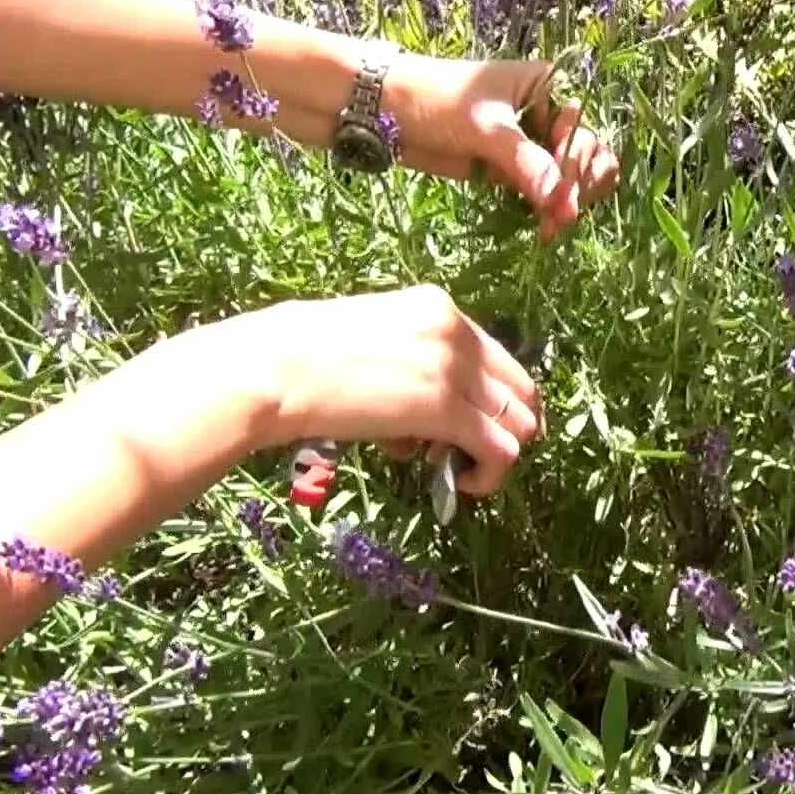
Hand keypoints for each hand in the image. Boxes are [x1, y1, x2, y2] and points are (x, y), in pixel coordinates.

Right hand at [206, 286, 543, 495]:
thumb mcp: (370, 342)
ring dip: (498, 454)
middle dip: (508, 426)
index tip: (473, 426)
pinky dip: (492, 475)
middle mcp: (456, 331)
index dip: (493, 399)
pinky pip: (500, 450)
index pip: (497, 357)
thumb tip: (421, 429)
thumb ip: (408, 368)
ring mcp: (454, 369)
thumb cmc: (299, 357)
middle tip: (476, 453)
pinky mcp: (444, 410)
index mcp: (438, 307)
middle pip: (523, 389)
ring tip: (459, 470)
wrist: (272, 368)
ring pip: (520, 422)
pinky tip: (466, 486)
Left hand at [382, 56, 618, 242]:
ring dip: (565, 203)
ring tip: (549, 228)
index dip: (578, 168)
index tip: (564, 199)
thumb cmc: (436, 100)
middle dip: (577, 188)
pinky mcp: (510, 169)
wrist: (384, 112)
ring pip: (567, 178)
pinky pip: (542, 191)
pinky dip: (546, 209)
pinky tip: (541, 227)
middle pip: (586, 156)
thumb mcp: (487, 129)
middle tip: (559, 219)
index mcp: (548, 87)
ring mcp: (529, 143)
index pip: (584, 132)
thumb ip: (528, 166)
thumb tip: (566, 208)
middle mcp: (545, 114)